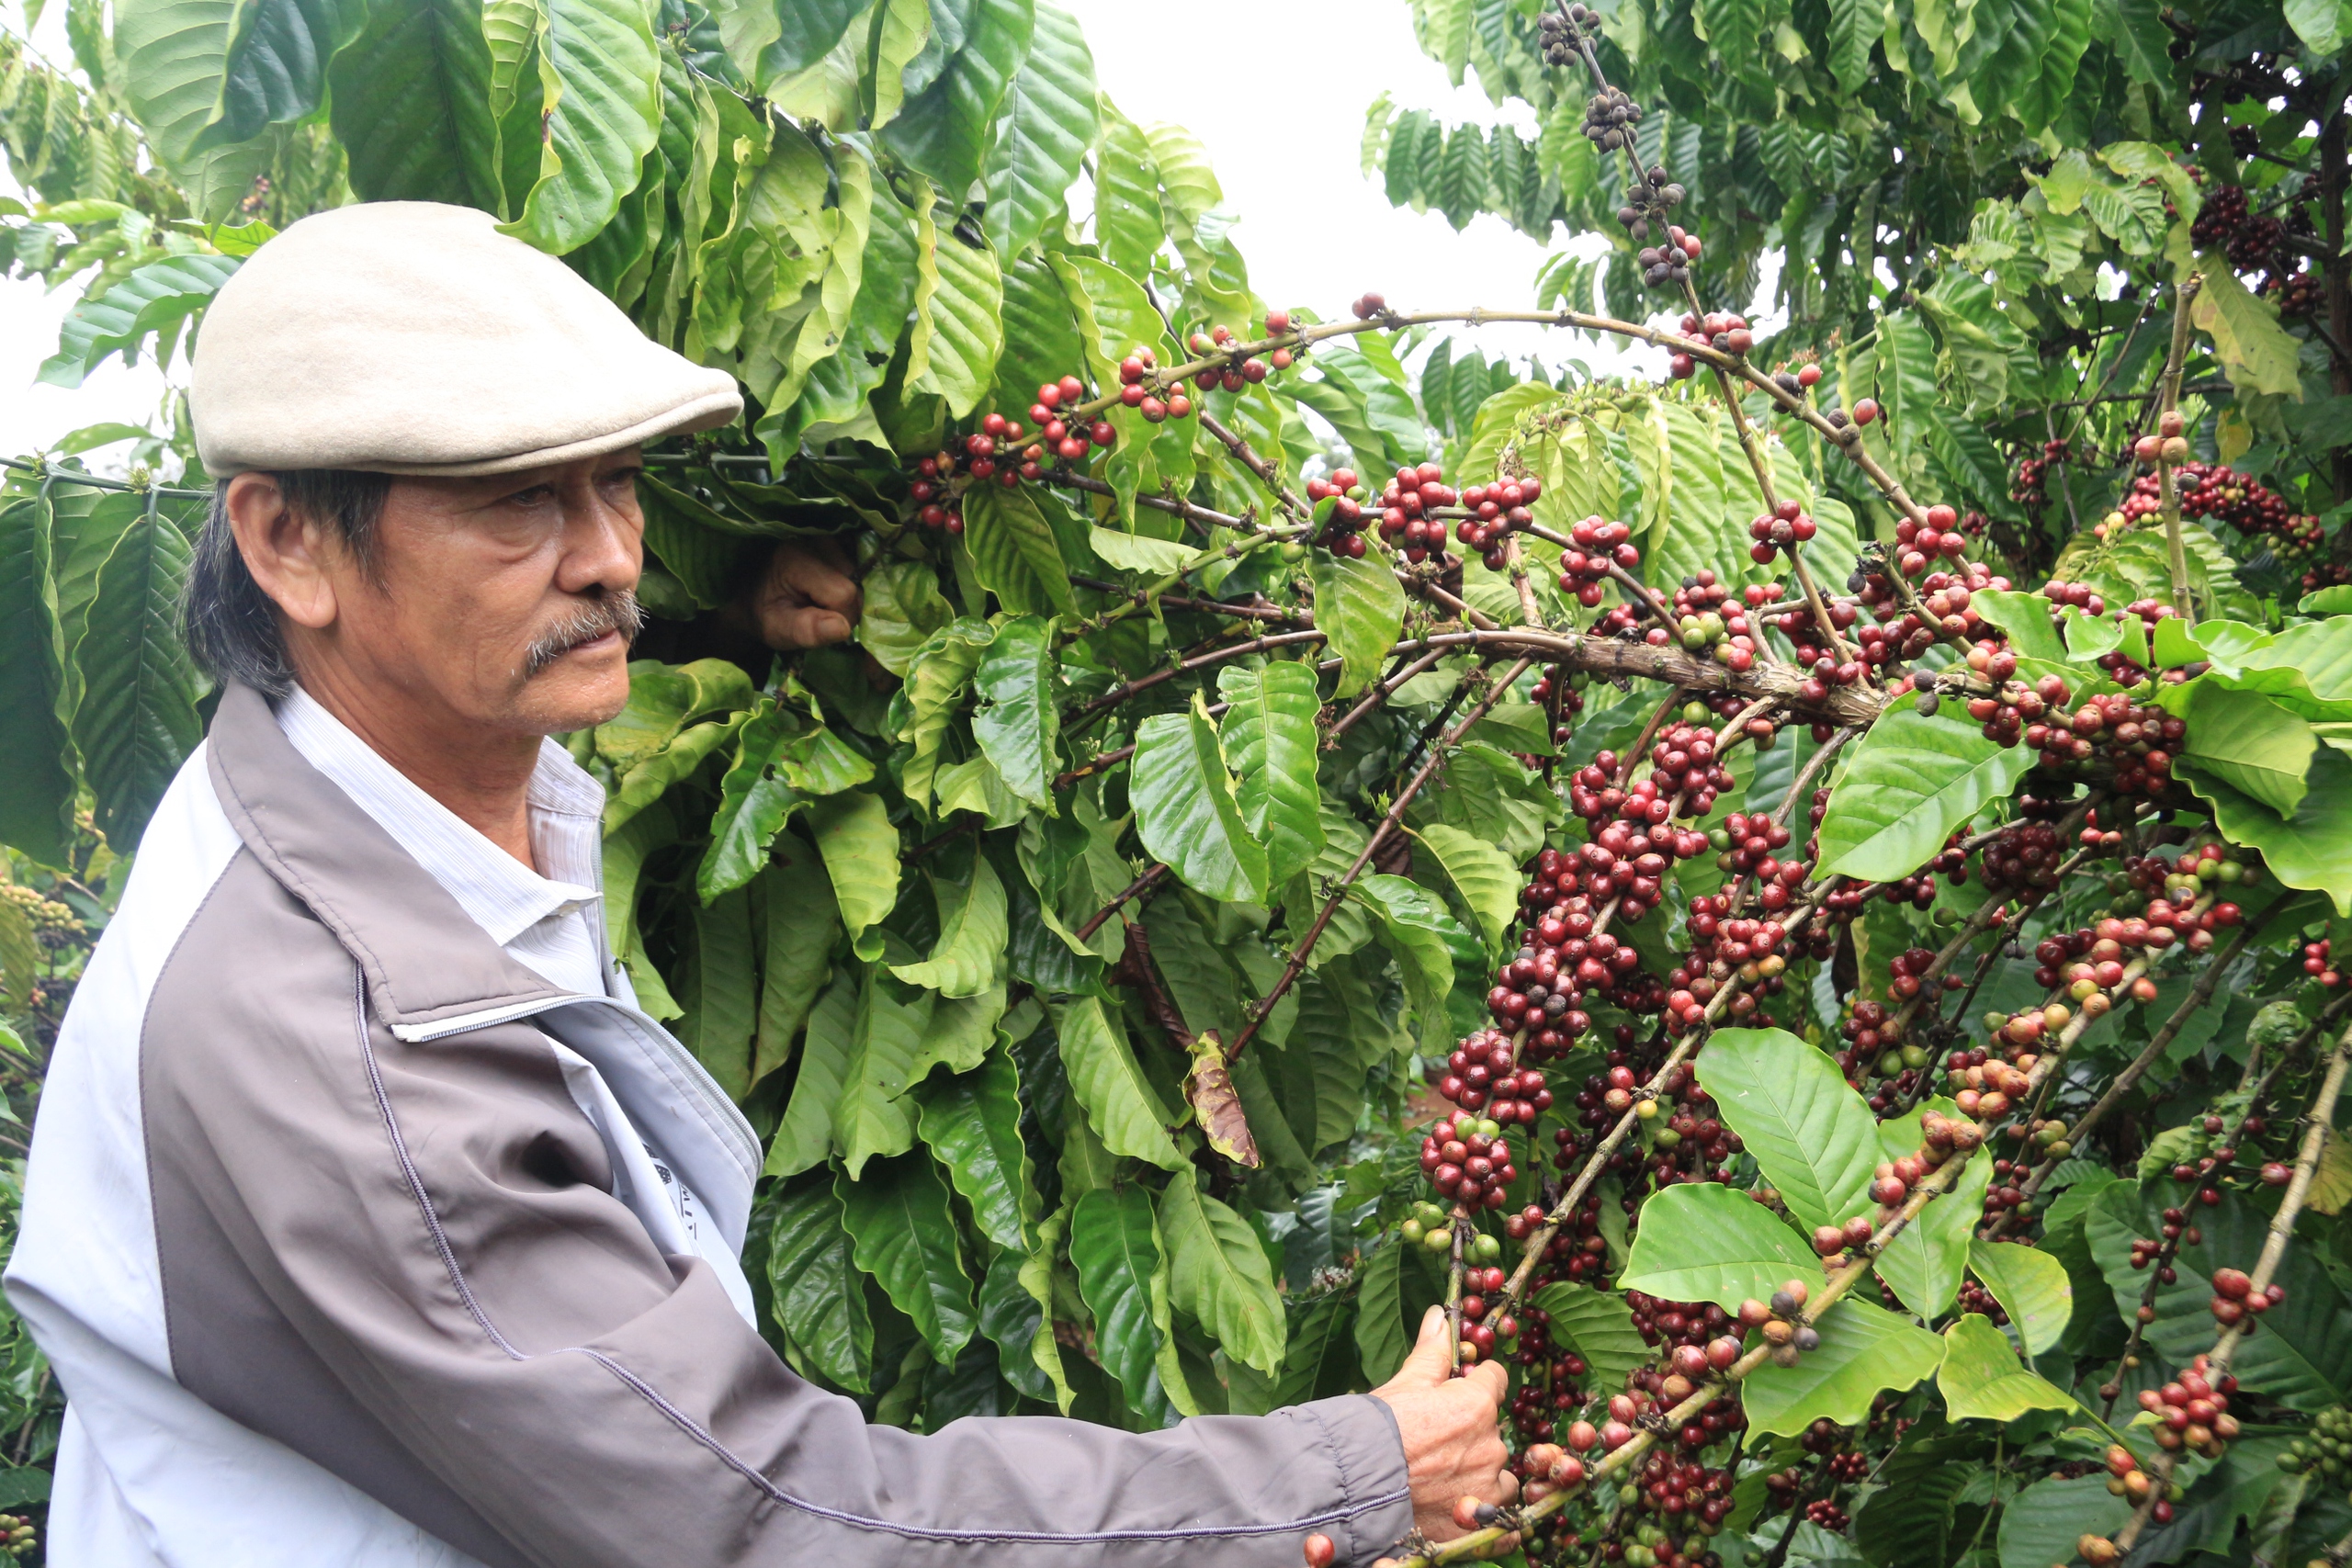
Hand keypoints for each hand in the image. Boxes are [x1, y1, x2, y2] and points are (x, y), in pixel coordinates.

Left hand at [750, 539, 859, 649]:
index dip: (838, 618)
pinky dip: (853, 584)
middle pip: (856, 585)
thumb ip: (807, 631)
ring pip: (862, 578)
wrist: (756, 593)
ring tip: (821, 602)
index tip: (818, 626)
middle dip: (845, 609)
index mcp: (795, 558)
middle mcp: (816, 539)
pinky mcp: (841, 539)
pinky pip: (863, 568)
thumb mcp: (777, 630)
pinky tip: (832, 590)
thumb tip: (843, 629)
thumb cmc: (766, 614)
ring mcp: (831, 536)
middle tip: (818, 614)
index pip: (842, 593)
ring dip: (848, 597)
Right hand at [1370, 1307, 1513, 1542]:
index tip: (1459, 1392)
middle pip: (1493, 1428)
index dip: (1476, 1384)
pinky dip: (1483, 1506)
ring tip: (1442, 1475)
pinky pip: (1499, 1509)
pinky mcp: (1479, 1518)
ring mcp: (1487, 1484)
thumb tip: (1440, 1314)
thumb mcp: (1405, 1382)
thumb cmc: (1377, 1429)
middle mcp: (1491, 1443)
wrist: (1356, 1485)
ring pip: (1497, 1471)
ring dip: (1479, 1471)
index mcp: (1477, 1403)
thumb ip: (1431, 1350)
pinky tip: (1457, 1502)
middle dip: (1471, 1431)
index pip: (1495, 1380)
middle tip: (1435, 1441)